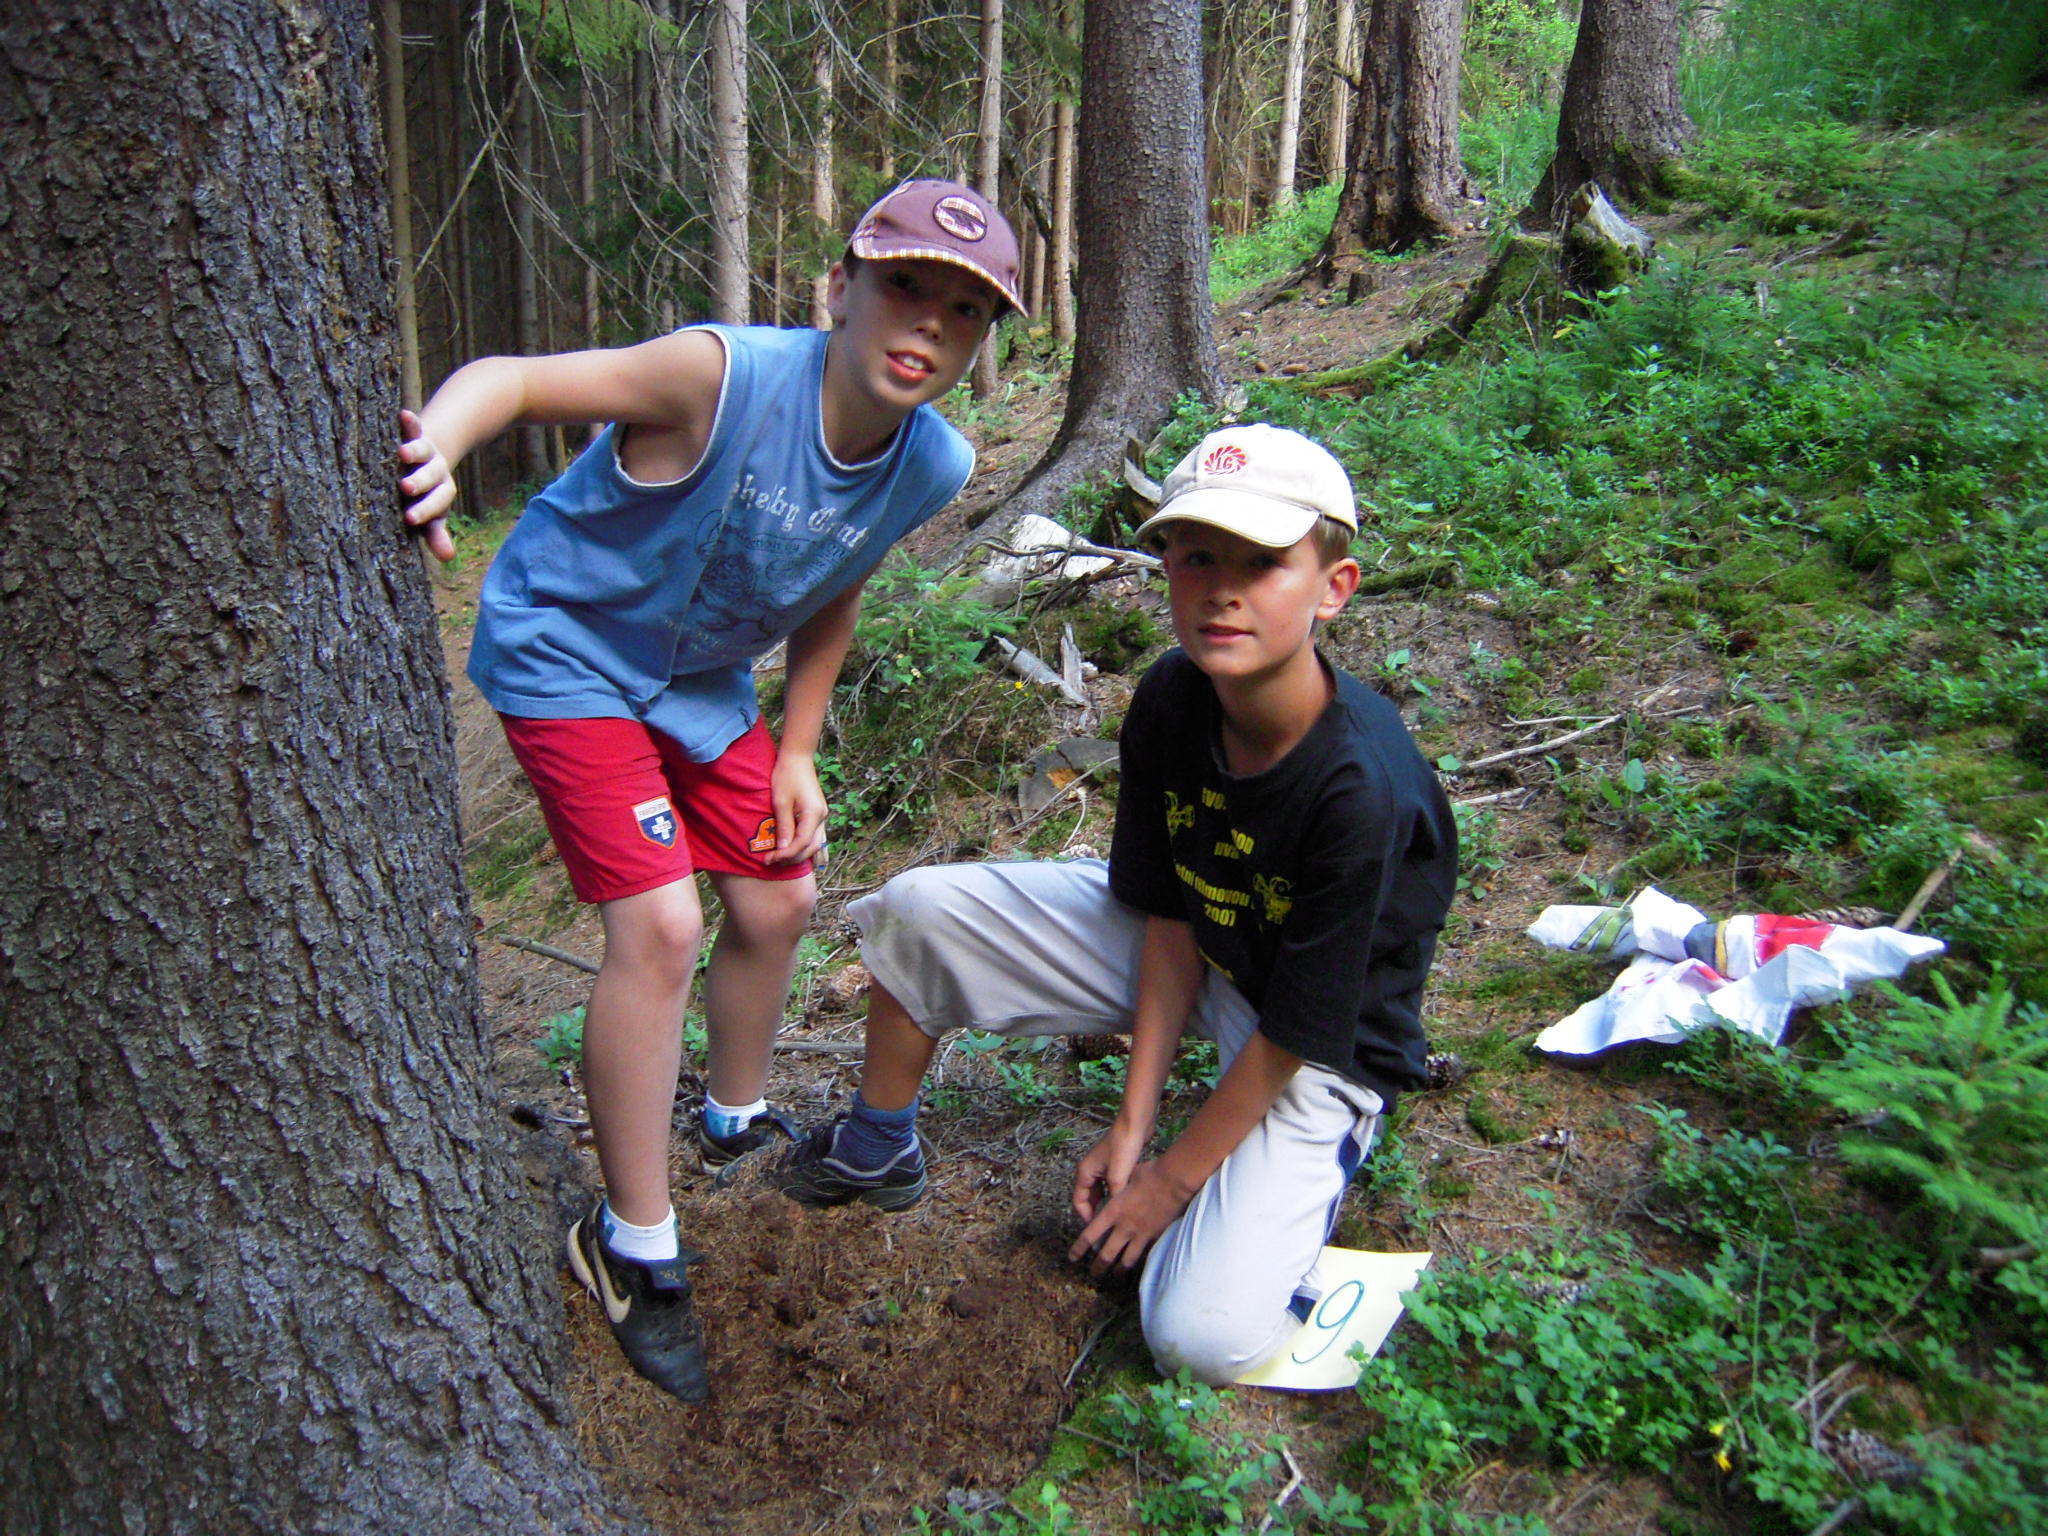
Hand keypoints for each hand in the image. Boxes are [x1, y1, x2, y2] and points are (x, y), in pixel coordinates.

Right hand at [397, 408, 457, 561]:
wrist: (432, 455)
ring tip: (403, 453)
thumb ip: (436, 532)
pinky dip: (410, 421)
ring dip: (415, 451)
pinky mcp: (416, 433)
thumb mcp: (431, 512)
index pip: (437, 503)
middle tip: (407, 488)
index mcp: (441, 492)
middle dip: (420, 483)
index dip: (426, 510)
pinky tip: (404, 414)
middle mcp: (436, 471)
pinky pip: (414, 427)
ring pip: (422, 452)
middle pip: (431, 478)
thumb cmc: (424, 494)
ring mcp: (426, 452)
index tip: (411, 519)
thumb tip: (448, 558)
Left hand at [766, 749, 827, 864]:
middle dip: (792, 858)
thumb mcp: (781, 802)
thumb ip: (783, 827)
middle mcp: (821, 817)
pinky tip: (788, 846)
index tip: (769, 859)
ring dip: (798, 853)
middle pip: (810, 847)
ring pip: (813, 843)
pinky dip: (801, 844)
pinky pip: (812, 834)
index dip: (785, 855)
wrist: (797, 758)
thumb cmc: (786, 776)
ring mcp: (821, 815)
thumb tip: (783, 849)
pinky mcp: (817, 813)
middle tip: (772, 861)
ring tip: (779, 857)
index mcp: (814, 814)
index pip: (801, 843)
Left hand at [1068, 1158, 1191, 1275]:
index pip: (1089, 1235)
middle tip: (1094, 1274)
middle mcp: (1124, 1227)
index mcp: (1113, 1212)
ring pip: (1126, 1260)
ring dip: (1119, 1269)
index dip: (1079, 1249)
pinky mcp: (1156, 1237)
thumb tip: (1115, 1188)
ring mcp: (1141, 1234)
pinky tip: (1137, 1265)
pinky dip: (1139, 1261)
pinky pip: (1145, 1254)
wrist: (1173, 1181)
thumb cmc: (1149, 1174)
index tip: (1072, 1257)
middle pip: (1106, 1255)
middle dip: (1098, 1267)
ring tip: (1115, 1275)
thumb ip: (1117, 1188)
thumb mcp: (1125, 1179)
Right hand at [1071, 1119, 1147, 1224]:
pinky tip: (1124, 1202)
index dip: (1086, 1217)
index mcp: (1085, 1172)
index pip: (1078, 1201)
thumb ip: (1114, 1197)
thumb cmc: (1123, 1147)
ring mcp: (1102, 1166)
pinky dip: (1113, 1194)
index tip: (1097, 1230)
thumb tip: (1115, 1216)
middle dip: (1095, 1212)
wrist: (1135, 1124)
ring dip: (1105, 1203)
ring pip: (1099, 1192)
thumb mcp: (1118, 1176)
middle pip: (1088, 1197)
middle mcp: (1090, 1170)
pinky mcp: (1114, 1164)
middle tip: (1106, 1226)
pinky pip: (1109, 1185)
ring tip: (1115, 1218)